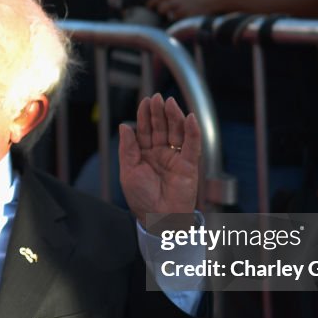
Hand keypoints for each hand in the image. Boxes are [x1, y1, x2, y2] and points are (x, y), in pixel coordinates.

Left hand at [119, 94, 201, 225]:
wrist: (157, 219)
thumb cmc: (141, 199)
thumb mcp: (128, 172)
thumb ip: (128, 148)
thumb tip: (124, 126)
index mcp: (144, 155)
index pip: (145, 131)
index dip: (145, 116)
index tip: (145, 101)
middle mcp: (160, 154)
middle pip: (161, 128)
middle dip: (158, 112)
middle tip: (157, 98)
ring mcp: (175, 158)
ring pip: (176, 133)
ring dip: (174, 117)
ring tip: (170, 103)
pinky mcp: (189, 165)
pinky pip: (192, 146)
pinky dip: (193, 132)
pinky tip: (190, 118)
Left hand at [148, 0, 223, 20]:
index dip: (151, 4)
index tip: (150, 6)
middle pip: (161, 9)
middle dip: (160, 11)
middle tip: (162, 12)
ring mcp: (183, 9)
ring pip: (170, 16)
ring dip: (170, 16)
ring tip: (173, 14)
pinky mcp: (189, 17)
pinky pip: (180, 21)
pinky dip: (179, 20)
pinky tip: (182, 17)